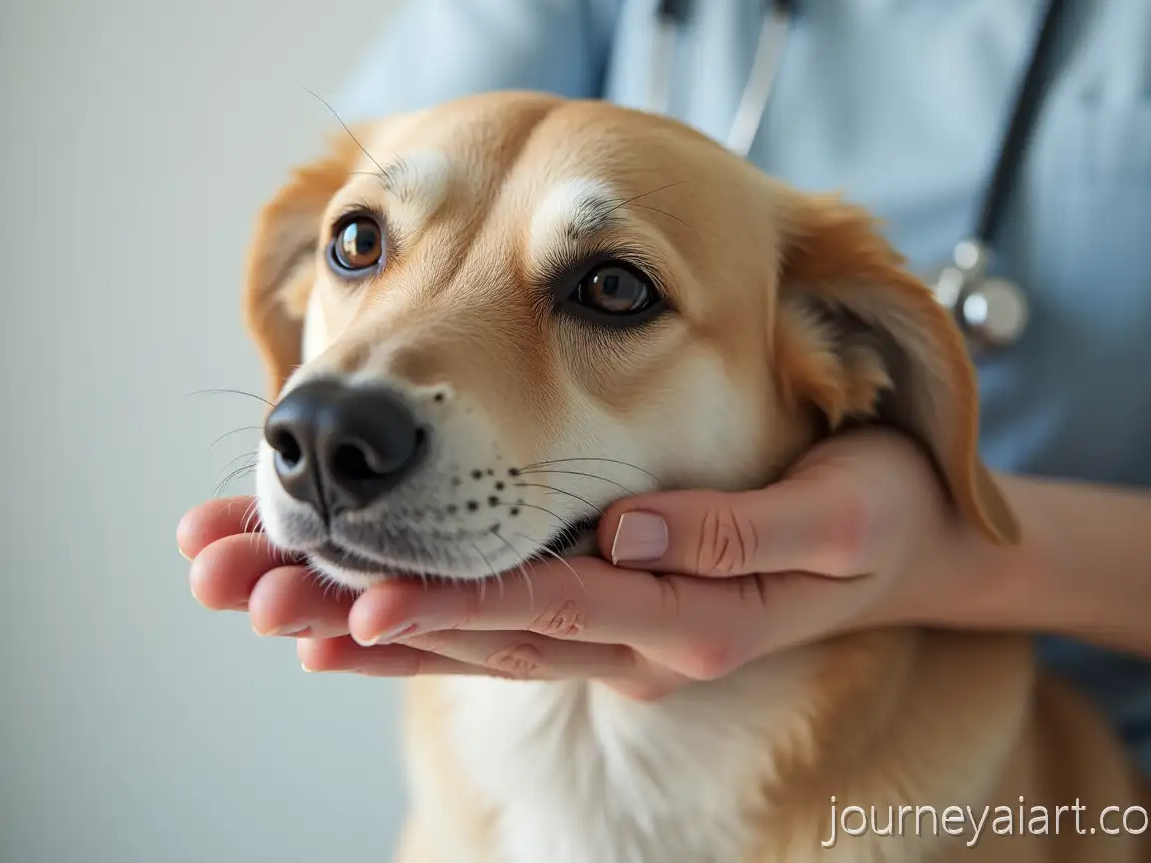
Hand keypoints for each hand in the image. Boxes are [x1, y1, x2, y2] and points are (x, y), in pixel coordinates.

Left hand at [179, 429, 990, 699]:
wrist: (898, 546)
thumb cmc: (872, 511)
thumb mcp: (834, 515)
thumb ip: (738, 532)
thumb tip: (633, 534)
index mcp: (690, 617)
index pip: (551, 610)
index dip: (454, 608)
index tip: (356, 601)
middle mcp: (634, 638)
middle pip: (482, 630)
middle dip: (362, 612)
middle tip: (252, 594)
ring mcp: (609, 627)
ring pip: (468, 630)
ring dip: (356, 614)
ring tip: (252, 597)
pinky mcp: (596, 605)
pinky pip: (492, 618)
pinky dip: (408, 617)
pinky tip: (331, 614)